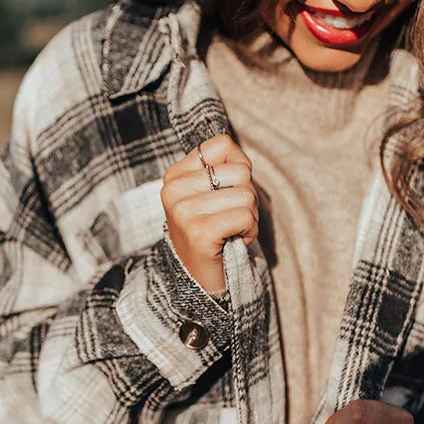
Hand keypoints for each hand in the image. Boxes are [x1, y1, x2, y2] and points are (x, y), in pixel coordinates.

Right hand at [161, 135, 258, 292]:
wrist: (199, 279)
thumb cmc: (214, 232)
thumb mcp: (214, 194)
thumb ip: (226, 167)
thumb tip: (239, 156)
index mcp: (175, 175)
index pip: (222, 144)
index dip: (239, 167)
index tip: (228, 192)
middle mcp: (173, 190)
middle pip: (241, 172)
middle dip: (248, 198)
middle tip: (231, 218)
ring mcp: (183, 211)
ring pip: (247, 196)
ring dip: (250, 217)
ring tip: (231, 231)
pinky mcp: (198, 232)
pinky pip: (246, 217)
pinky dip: (249, 232)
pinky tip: (234, 241)